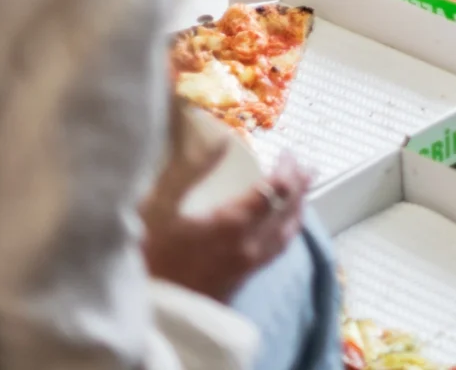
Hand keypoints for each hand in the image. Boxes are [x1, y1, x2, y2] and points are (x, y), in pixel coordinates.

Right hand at [140, 134, 308, 301]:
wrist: (149, 314)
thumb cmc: (148, 258)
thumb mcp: (158, 208)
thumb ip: (188, 170)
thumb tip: (221, 141)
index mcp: (233, 223)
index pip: (275, 189)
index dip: (286, 168)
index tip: (286, 152)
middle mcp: (249, 244)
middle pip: (287, 209)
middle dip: (299, 184)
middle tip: (306, 166)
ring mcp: (248, 265)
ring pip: (287, 232)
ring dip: (298, 208)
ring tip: (304, 192)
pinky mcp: (243, 280)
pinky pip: (277, 249)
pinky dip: (287, 230)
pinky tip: (281, 229)